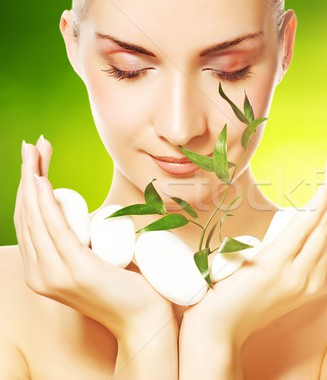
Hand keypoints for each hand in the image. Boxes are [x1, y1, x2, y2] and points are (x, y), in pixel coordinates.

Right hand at [14, 137, 173, 339]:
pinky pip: (54, 229)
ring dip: (33, 179)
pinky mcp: (76, 270)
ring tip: (34, 151)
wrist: (145, 319)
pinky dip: (45, 202)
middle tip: (34, 145)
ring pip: (36, 217)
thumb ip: (84, 247)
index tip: (35, 158)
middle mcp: (39, 274)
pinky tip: (40, 180)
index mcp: (42, 271)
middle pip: (27, 214)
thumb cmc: (127, 288)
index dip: (28, 187)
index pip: (28, 221)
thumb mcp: (96, 263)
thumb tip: (89, 222)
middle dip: (28, 174)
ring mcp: (54, 274)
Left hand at [181, 141, 326, 344]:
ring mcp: (299, 275)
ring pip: (325, 222)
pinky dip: (319, 207)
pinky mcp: (278, 269)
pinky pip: (305, 232)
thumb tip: (295, 224)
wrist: (219, 329)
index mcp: (317, 278)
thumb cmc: (242, 299)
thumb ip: (290, 252)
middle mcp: (315, 278)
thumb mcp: (274, 273)